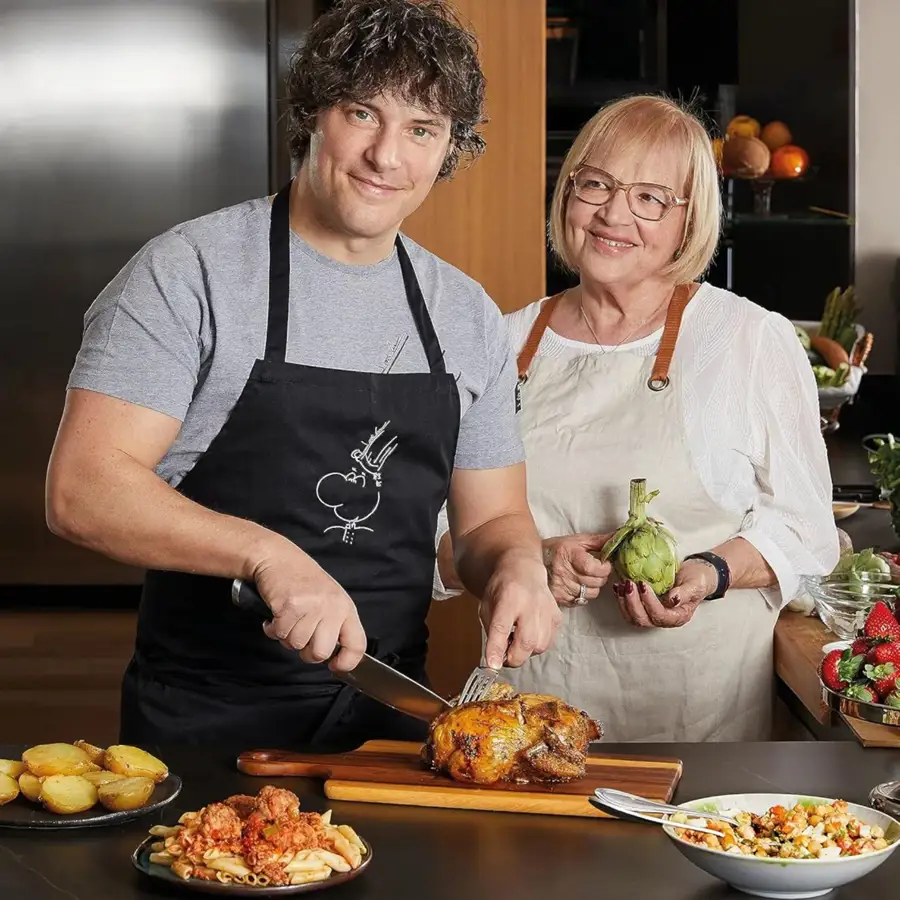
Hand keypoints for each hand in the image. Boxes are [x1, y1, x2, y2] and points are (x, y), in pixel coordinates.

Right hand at [251, 543, 366, 671]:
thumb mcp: (329, 599)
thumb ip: (334, 624)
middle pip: (321, 652)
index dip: (347, 662)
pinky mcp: (290, 605)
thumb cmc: (303, 581)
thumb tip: (333, 656)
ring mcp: (312, 606)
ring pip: (297, 644)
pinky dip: (273, 629)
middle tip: (301, 638)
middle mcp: (332, 607)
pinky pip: (280, 633)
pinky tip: (275, 616)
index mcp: (346, 608)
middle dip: (307, 652)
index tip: (334, 666)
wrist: (278, 557)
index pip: (357, 644)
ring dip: (287, 637)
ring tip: (287, 620)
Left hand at [479, 553, 561, 668]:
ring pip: (539, 646)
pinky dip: (536, 645)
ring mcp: (547, 610)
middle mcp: (531, 603)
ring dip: (525, 652)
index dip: (496, 648)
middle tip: (504, 656)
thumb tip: (495, 660)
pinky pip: (548, 643)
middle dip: (513, 658)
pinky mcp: (557, 616)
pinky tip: (528, 634)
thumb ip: (491, 631)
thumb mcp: (486, 605)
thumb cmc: (502, 589)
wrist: (523, 570)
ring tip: (515, 640)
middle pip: (526, 642)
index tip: (492, 665)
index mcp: (509, 597)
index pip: (502, 626)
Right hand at [542, 533, 613, 606]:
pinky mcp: (559, 598)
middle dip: (601, 576)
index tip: (604, 563)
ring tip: (585, 576)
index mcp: (569, 554)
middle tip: (596, 569)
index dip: (605, 567)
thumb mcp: (576, 540)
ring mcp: (561, 587)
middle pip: (596, 582)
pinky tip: (577, 584)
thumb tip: (618, 537)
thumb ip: (599, 540)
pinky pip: (581, 601)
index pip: (594, 568)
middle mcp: (564, 572)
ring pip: (591, 593)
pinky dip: (583, 594)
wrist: (531, 562)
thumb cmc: (555, 550)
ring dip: (593, 586)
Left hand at [613, 560, 717, 627]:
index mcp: (678, 617)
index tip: (643, 584)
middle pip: (643, 620)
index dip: (649, 602)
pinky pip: (630, 609)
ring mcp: (653, 614)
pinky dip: (622, 599)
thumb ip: (685, 593)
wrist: (696, 574)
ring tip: (620, 585)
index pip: (659, 615)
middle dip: (632, 603)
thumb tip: (673, 599)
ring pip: (634, 617)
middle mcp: (664, 619)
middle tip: (628, 584)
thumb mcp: (695, 584)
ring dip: (624, 602)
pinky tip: (618, 586)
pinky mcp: (645, 606)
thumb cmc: (697, 580)